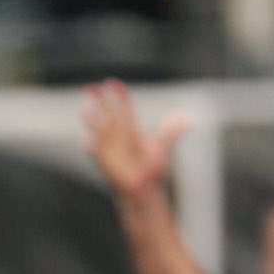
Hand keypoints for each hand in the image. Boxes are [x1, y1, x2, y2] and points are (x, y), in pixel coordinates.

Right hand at [83, 79, 188, 200]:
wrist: (141, 191)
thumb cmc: (151, 170)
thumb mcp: (162, 149)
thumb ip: (171, 133)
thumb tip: (187, 120)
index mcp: (133, 132)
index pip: (125, 110)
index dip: (120, 98)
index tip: (113, 83)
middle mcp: (120, 139)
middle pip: (109, 116)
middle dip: (102, 103)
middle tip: (92, 87)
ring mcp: (112, 151)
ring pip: (101, 132)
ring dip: (93, 121)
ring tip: (85, 108)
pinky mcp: (107, 165)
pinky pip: (99, 155)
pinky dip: (94, 149)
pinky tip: (87, 142)